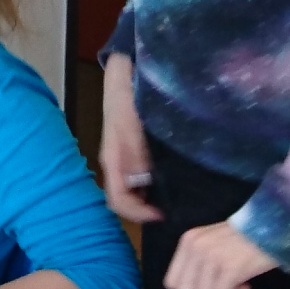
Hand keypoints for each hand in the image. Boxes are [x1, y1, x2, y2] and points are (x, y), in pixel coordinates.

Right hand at [98, 57, 159, 225]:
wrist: (124, 74)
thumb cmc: (125, 98)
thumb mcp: (131, 124)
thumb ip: (136, 153)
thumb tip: (146, 183)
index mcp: (113, 162)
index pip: (118, 200)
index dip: (138, 213)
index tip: (163, 214)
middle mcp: (118, 164)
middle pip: (127, 199)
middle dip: (146, 209)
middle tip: (173, 208)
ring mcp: (127, 158)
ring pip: (135, 189)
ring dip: (152, 197)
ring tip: (176, 196)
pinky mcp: (137, 150)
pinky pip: (144, 176)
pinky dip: (157, 183)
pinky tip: (174, 176)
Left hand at [164, 223, 279, 288]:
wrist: (273, 227)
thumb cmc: (243, 237)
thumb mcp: (211, 241)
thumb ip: (196, 261)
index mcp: (188, 241)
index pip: (172, 282)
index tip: (208, 285)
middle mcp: (196, 249)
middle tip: (223, 287)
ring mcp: (212, 259)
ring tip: (237, 283)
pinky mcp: (230, 270)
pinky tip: (245, 285)